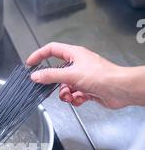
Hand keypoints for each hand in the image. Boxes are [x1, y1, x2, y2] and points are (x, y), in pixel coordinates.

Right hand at [26, 42, 144, 108]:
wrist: (119, 89)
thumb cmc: (100, 76)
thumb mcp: (70, 75)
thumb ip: (51, 76)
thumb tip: (36, 76)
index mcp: (74, 54)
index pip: (52, 50)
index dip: (39, 55)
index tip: (30, 64)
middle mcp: (78, 64)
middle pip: (58, 72)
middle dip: (55, 83)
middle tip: (51, 88)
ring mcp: (83, 77)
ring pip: (65, 86)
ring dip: (66, 94)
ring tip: (72, 96)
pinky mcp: (88, 89)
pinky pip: (74, 94)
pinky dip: (76, 99)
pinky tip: (81, 99)